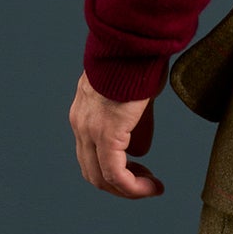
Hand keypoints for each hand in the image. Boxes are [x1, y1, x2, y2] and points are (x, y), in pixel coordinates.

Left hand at [69, 73, 165, 198]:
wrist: (134, 43)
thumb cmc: (138, 61)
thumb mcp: (132, 97)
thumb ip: (133, 123)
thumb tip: (139, 149)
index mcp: (83, 113)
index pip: (89, 155)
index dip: (113, 170)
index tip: (140, 171)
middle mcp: (80, 124)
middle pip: (91, 171)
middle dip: (120, 184)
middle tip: (145, 184)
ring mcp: (90, 130)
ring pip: (101, 177)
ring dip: (128, 189)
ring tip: (152, 188)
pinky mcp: (107, 134)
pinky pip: (116, 174)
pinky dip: (133, 187)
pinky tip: (152, 187)